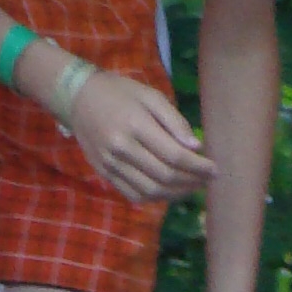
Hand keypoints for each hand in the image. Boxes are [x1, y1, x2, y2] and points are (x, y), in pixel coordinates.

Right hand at [67, 69, 213, 204]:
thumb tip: (196, 147)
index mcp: (135, 124)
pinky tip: (171, 190)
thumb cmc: (120, 93)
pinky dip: (158, 198)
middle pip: (166, 176)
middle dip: (192, 181)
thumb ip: (174, 121)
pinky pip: (136, 195)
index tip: (214, 169)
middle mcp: (121, 148)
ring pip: (152, 191)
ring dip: (178, 193)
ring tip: (193, 187)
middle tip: (207, 180)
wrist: (77, 97)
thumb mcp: (150, 96)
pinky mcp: (105, 174)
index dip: (198, 166)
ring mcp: (111, 164)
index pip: (174, 155)